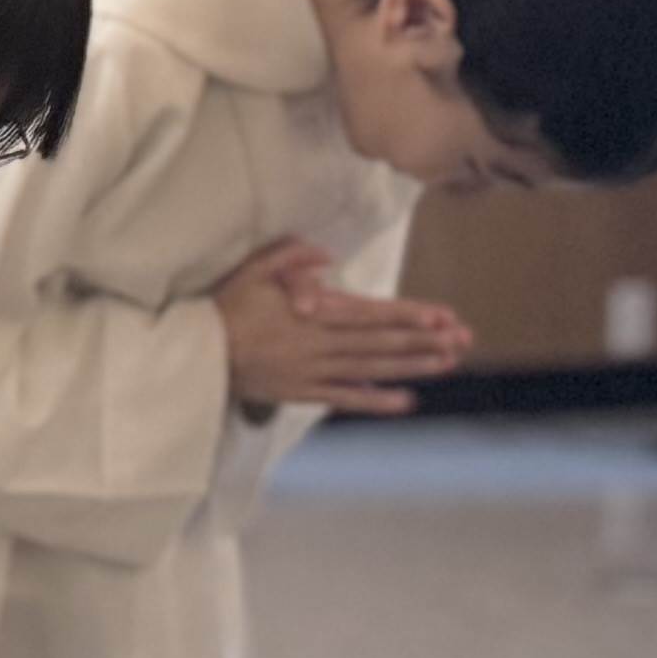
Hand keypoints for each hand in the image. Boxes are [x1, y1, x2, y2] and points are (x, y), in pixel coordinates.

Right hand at [214, 237, 473, 418]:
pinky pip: (345, 398)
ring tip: (446, 363)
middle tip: (461, 340)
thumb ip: (289, 257)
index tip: (440, 316)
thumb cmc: (224, 309)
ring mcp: (312, 372)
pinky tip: (405, 400)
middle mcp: (318, 344)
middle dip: (423, 340)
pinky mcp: (302, 393)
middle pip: (379, 342)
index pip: (368, 313)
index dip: (407, 315)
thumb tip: (326, 256)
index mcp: (311, 314)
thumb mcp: (252, 270)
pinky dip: (376, 401)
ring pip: (370, 369)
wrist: (195, 357)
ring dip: (410, 367)